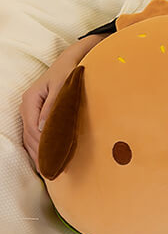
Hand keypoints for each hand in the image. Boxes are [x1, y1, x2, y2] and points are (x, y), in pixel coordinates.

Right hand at [19, 34, 105, 171]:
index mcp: (31, 99)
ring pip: (31, 137)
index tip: (52, 159)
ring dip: (38, 154)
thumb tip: (44, 127)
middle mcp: (28, 106)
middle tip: (50, 171)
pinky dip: (40, 147)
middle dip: (39, 154)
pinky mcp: (38, 114)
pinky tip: (45, 160)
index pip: (34, 128)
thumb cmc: (70, 71)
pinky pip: (35, 135)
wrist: (72, 61)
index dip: (42, 145)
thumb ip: (54, 105)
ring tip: (48, 171)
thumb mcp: (64, 85)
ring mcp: (32, 111)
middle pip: (30, 136)